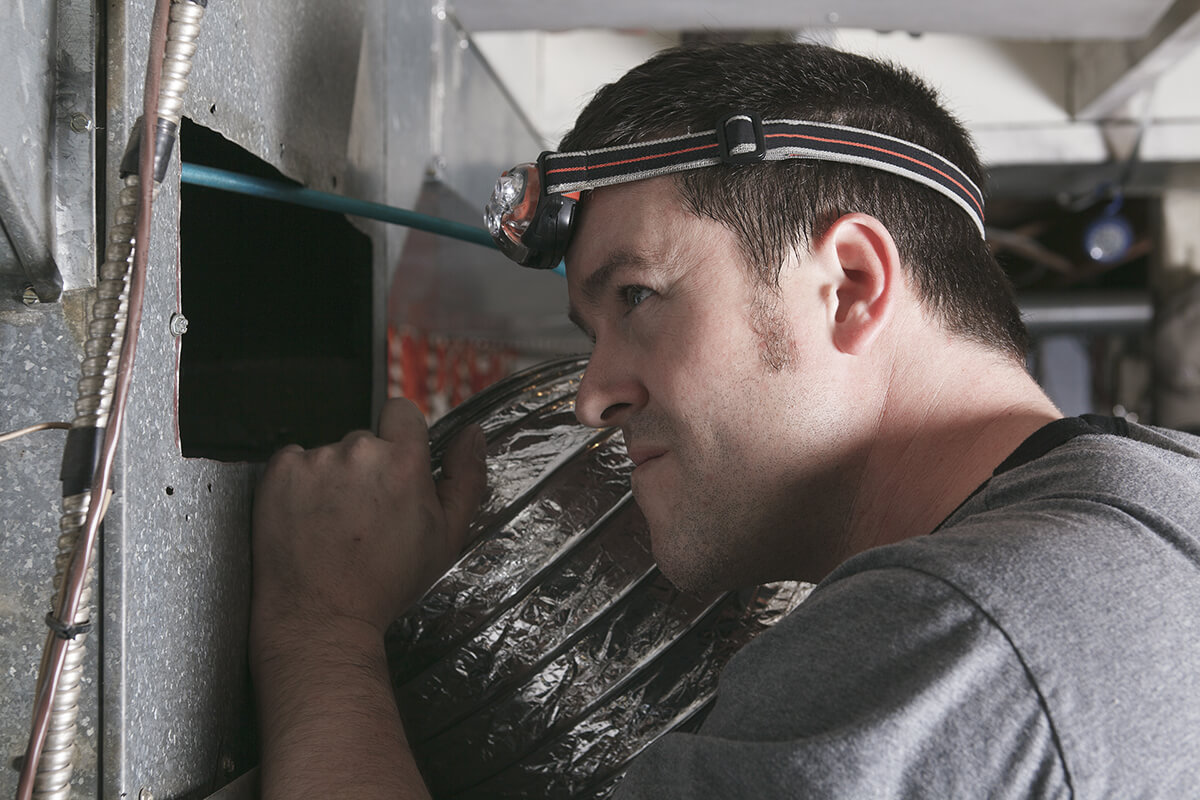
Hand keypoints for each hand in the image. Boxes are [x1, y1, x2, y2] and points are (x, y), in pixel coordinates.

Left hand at [250, 398, 487, 654]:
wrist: (322, 617)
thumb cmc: (385, 582)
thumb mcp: (446, 536)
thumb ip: (466, 477)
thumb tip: (473, 434)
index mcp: (403, 462)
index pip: (401, 411)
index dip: (399, 435)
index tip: (394, 466)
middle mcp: (358, 451)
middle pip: (365, 440)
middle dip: (366, 468)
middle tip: (365, 515)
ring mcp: (315, 460)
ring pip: (330, 455)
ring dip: (332, 478)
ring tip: (334, 524)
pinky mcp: (279, 473)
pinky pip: (293, 462)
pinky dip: (298, 484)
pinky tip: (307, 518)